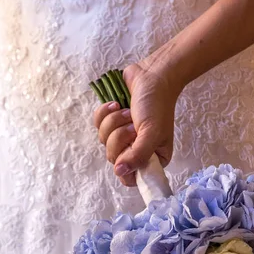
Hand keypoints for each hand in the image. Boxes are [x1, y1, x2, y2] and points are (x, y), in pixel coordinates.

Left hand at [94, 55, 181, 186]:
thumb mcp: (152, 133)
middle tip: (133, 125)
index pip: (131, 179)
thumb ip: (138, 156)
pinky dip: (105, 112)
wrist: (152, 75)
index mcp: (151, 158)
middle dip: (120, 137)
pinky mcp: (110, 121)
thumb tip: (120, 172)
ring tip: (128, 111)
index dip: (126, 167)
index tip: (129, 151)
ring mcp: (121, 136)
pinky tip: (117, 103)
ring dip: (114, 122)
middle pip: (114, 158)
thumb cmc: (157, 105)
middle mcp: (135, 151)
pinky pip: (97, 124)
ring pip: (103, 140)